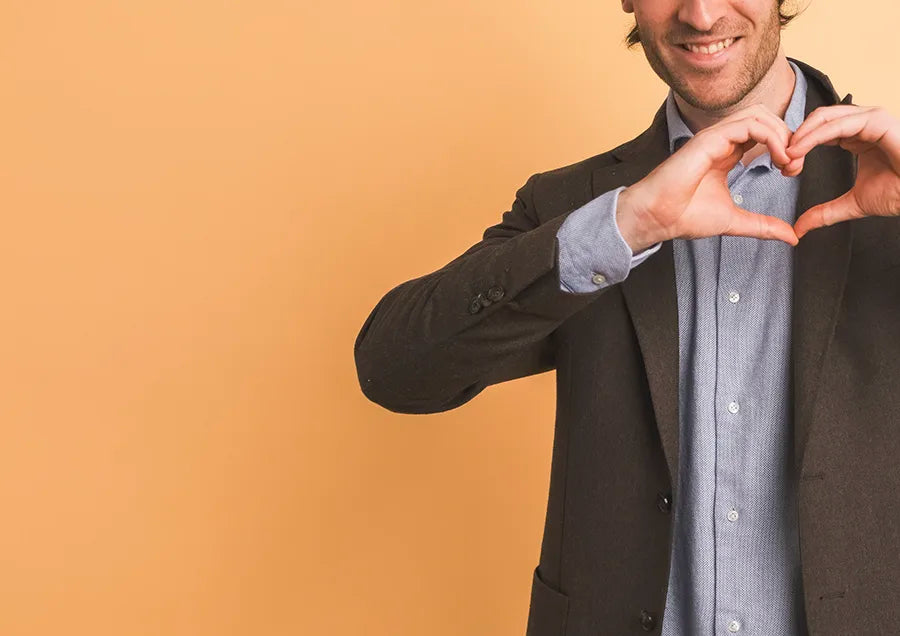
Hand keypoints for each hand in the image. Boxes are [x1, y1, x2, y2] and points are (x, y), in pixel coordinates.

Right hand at [618, 103, 799, 250]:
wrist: (658, 218)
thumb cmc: (685, 216)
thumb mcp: (735, 220)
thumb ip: (763, 225)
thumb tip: (792, 237)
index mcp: (726, 154)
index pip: (763, 134)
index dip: (784, 147)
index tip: (792, 171)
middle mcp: (721, 141)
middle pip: (765, 117)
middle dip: (788, 136)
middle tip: (794, 164)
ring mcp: (715, 137)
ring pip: (759, 115)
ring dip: (782, 134)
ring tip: (788, 160)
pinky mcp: (710, 139)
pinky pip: (749, 125)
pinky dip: (771, 137)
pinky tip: (778, 158)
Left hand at [784, 104, 899, 238]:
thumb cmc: (898, 194)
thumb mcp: (852, 204)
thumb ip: (824, 213)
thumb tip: (798, 229)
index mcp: (857, 136)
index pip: (819, 130)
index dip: (799, 145)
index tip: (783, 166)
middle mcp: (864, 123)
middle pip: (819, 120)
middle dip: (797, 138)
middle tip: (780, 159)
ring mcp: (873, 119)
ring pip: (827, 117)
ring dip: (803, 135)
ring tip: (787, 154)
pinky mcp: (880, 122)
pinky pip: (841, 123)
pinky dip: (817, 134)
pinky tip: (800, 148)